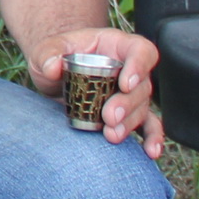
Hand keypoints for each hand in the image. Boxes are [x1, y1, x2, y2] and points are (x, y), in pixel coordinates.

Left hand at [32, 28, 166, 159]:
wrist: (58, 75)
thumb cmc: (58, 55)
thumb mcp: (47, 48)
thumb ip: (47, 53)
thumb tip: (52, 67)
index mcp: (117, 46)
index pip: (141, 51)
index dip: (139, 66)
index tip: (125, 84)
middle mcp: (130, 69)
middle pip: (142, 86)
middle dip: (127, 104)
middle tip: (109, 116)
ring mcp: (131, 93)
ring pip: (142, 109)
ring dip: (129, 124)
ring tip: (111, 135)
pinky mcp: (128, 114)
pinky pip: (147, 125)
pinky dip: (151, 138)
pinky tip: (151, 152)